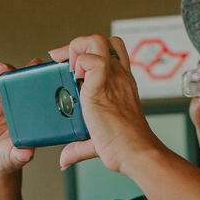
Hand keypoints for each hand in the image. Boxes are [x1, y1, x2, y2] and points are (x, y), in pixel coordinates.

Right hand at [0, 56, 42, 176]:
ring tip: (1, 67)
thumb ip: (20, 156)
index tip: (52, 76)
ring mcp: (7, 99)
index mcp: (36, 115)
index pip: (45, 96)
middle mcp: (23, 104)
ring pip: (9, 78)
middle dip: (31, 70)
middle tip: (32, 65)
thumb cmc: (9, 157)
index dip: (50, 84)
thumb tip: (27, 154)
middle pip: (29, 81)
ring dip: (6, 69)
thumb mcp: (15, 158)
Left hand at [48, 35, 161, 172]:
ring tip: (72, 73)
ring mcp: (113, 78)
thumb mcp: (97, 139)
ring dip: (77, 50)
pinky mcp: (102, 87)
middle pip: (100, 39)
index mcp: (121, 82)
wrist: (135, 152)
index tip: (73, 65)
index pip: (110, 49)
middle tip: (66, 66)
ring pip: (95, 41)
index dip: (90, 50)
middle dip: (77, 46)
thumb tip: (64, 160)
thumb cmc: (123, 146)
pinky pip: (93, 60)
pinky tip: (77, 81)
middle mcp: (118, 76)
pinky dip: (80, 65)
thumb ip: (78, 148)